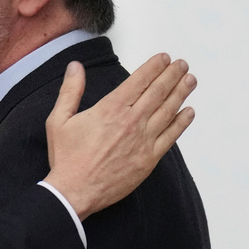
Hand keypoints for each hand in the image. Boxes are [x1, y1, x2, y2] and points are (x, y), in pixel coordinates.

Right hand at [44, 54, 196, 218]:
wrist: (75, 190)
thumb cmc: (66, 157)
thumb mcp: (59, 120)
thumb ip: (70, 91)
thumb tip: (75, 67)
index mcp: (110, 109)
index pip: (138, 81)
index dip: (153, 67)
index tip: (163, 58)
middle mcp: (131, 121)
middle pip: (158, 92)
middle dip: (172, 75)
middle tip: (182, 64)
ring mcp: (143, 140)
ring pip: (168, 110)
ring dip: (181, 93)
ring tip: (190, 80)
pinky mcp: (149, 158)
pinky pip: (171, 136)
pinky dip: (182, 122)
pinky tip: (188, 112)